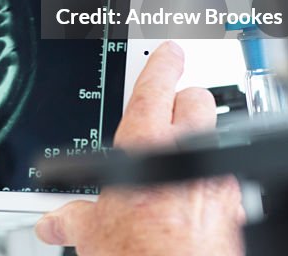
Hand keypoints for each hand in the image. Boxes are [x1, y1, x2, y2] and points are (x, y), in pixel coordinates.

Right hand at [35, 42, 243, 255]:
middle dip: (186, 101)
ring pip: (217, 136)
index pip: (157, 84)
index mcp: (146, 144)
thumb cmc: (138, 252)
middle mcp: (187, 153)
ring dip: (201, 142)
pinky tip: (195, 200)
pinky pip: (227, 179)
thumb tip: (53, 221)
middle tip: (171, 112)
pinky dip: (212, 183)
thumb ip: (72, 217)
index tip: (169, 52)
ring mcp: (216, 179)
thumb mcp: (92, 231)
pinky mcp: (234, 206)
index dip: (163, 62)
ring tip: (180, 160)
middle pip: (198, 100)